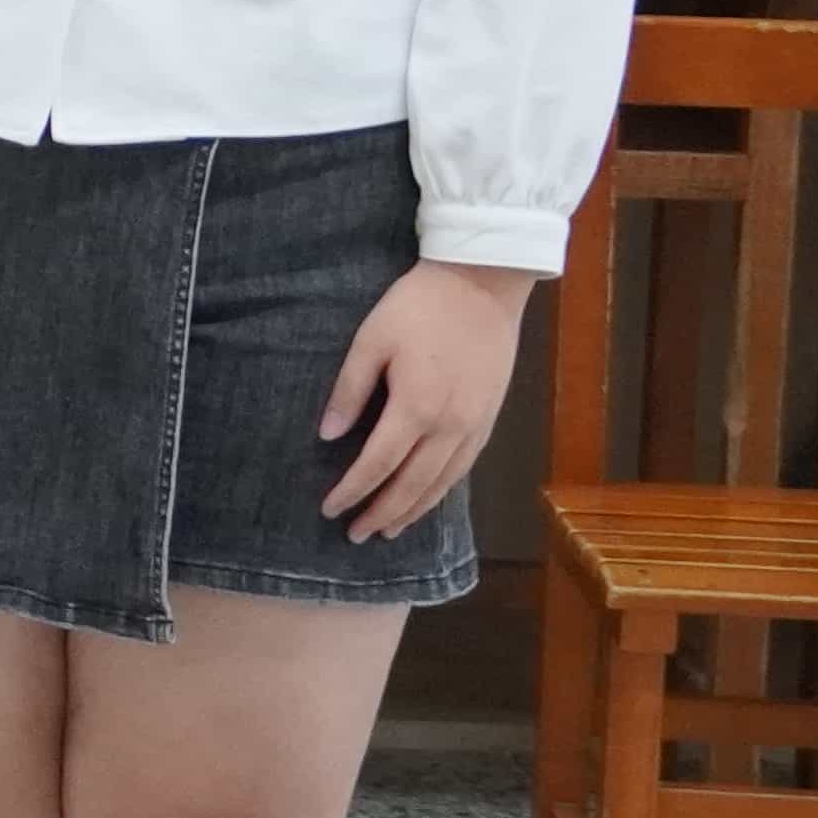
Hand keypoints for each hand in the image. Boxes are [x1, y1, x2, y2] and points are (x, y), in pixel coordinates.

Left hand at [321, 258, 531, 533]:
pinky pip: (464, 467)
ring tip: (389, 530)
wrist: (483, 283)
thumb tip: (327, 436)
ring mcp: (475, 424)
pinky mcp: (490, 417)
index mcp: (416, 407)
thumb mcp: (371, 340)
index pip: (377, 464)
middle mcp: (450, 426)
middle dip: (381, 513)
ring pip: (442, 483)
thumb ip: (349, 391)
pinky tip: (427, 497)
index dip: (352, 491)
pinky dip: (442, 490)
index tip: (329, 509)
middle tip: (355, 535)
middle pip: (412, 484)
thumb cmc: (419, 306)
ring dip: (414, 510)